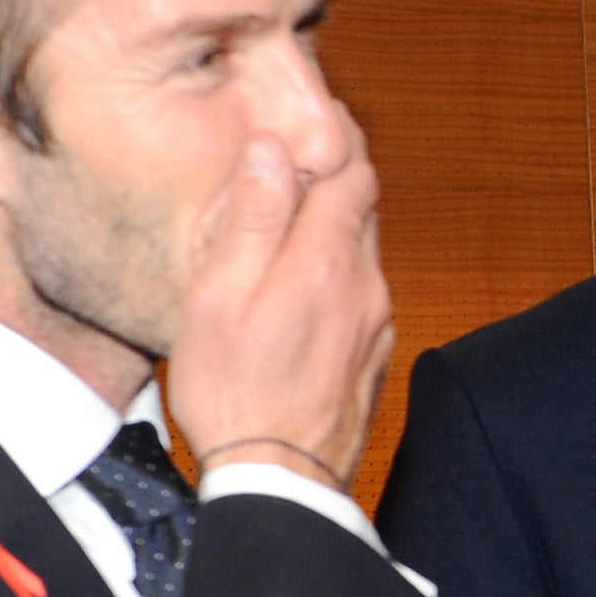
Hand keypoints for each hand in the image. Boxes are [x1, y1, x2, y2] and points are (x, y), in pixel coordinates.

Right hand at [169, 123, 391, 490]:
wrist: (282, 482)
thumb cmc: (234, 394)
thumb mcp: (219, 298)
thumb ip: (252, 220)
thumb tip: (272, 151)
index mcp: (325, 261)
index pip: (351, 171)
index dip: (336, 136)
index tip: (317, 113)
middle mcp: (365, 286)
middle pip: (364, 206)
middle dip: (338, 172)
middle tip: (302, 152)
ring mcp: (376, 323)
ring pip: (366, 249)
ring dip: (338, 222)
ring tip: (298, 210)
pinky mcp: (374, 354)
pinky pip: (365, 291)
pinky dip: (342, 269)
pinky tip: (307, 282)